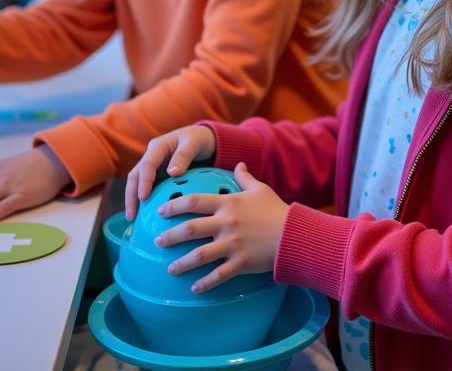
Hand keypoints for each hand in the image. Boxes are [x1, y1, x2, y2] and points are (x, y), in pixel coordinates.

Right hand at [125, 125, 216, 219]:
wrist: (202, 139)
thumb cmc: (197, 139)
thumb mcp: (193, 143)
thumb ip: (183, 156)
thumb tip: (172, 173)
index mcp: (157, 146)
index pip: (146, 165)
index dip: (144, 182)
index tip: (143, 198)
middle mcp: (151, 156)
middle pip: (135, 176)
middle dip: (131, 195)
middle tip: (131, 215)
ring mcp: (152, 167)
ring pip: (137, 183)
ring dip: (133, 200)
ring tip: (132, 219)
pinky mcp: (157, 176)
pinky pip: (148, 188)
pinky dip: (143, 201)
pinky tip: (144, 215)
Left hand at [155, 162, 287, 292]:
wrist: (294, 233)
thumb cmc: (276, 210)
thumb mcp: (260, 189)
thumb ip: (245, 177)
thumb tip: (239, 164)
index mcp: (228, 203)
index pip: (194, 201)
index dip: (174, 205)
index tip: (160, 210)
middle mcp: (226, 223)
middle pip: (191, 229)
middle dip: (171, 236)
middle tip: (157, 241)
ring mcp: (232, 244)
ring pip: (199, 255)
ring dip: (182, 263)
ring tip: (170, 269)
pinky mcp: (240, 263)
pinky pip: (218, 275)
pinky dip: (205, 283)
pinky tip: (194, 288)